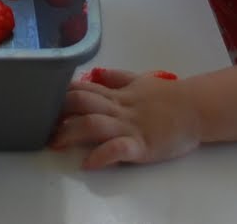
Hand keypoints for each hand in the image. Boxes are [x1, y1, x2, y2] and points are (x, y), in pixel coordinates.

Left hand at [48, 67, 202, 168]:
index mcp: (116, 94)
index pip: (81, 89)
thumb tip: (95, 72)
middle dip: (58, 114)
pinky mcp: (142, 145)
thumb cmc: (169, 97)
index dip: (59, 96)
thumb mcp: (140, 81)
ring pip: (94, 124)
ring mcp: (130, 126)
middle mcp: (119, 108)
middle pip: (82, 103)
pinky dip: (102, 156)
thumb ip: (116, 79)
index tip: (42, 103)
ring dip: (71, 133)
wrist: (197, 109)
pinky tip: (89, 163)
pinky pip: (118, 149)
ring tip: (55, 144)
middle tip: (40, 126)